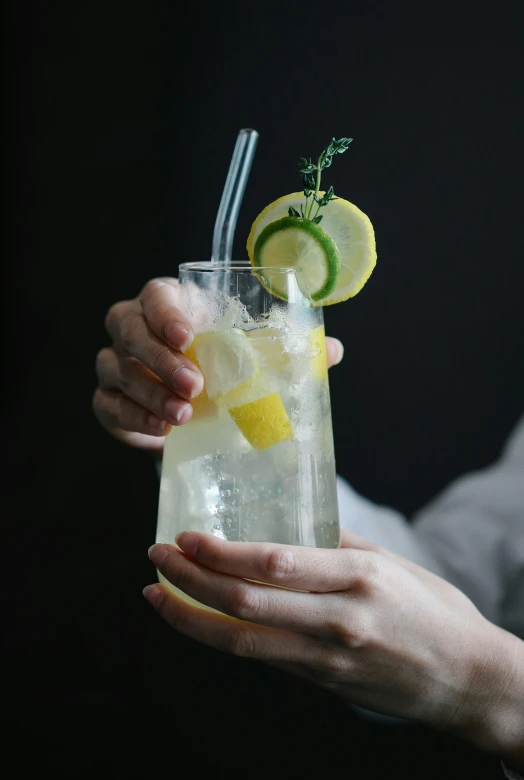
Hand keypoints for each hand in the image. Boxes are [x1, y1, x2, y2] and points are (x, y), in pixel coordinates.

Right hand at [93, 276, 344, 452]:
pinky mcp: (109, 399)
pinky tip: (161, 431)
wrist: (193, 408)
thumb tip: (332, 351)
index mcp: (168, 304)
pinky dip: (133, 418)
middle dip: (161, 358)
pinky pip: (108, 405)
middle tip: (195, 386)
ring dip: (149, 392)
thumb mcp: (251, 354)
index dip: (166, 314)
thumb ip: (285, 349)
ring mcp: (115, 363)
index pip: (155, 295)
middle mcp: (133, 327)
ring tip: (184, 416)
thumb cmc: (221, 367)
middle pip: (129, 330)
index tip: (189, 338)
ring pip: (116, 368)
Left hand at [144, 530, 523, 765]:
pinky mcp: (321, 681)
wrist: (466, 679)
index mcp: (358, 577)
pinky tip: (197, 620)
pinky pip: (261, 657)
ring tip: (158, 595)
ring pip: (242, 640)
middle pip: (246, 602)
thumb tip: (285, 526)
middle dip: (191, 579)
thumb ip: (335, 545)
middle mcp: (338, 619)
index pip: (275, 563)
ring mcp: (327, 657)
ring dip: (191, 617)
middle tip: (158, 556)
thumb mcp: (390, 563)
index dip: (222, 552)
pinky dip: (220, 638)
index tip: (187, 536)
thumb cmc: (433, 612)